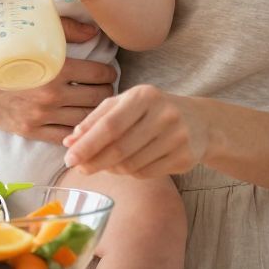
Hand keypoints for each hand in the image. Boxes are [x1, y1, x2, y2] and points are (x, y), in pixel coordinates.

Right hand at [0, 20, 113, 142]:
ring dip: (96, 113)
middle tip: (106, 88)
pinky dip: (77, 131)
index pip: (99, 73)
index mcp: (54, 68)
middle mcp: (50, 95)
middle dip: (106, 92)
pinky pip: (64, 137)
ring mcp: (40, 116)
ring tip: (96, 105)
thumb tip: (94, 32)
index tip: (108, 71)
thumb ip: (65, 29)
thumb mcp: (28, 31)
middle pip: (97, 98)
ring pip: (85, 119)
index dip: (109, 72)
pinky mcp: (29, 130)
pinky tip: (79, 123)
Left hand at [62, 84, 203, 177]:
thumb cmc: (151, 111)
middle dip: (94, 161)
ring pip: (131, 164)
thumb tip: (69, 141)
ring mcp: (177, 137)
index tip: (69, 158)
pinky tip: (128, 165)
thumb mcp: (124, 105)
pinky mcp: (185, 158)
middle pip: (119, 148)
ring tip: (106, 163)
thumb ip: (95, 120)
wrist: (199, 121)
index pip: (109, 125)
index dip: (87, 144)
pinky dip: (130, 173)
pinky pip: (146, 173)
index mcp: (144, 95)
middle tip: (80, 168)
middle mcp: (163, 114)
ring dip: (112, 168)